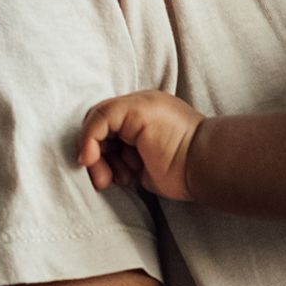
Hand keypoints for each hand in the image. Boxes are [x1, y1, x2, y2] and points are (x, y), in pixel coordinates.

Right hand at [77, 91, 203, 201]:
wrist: (199, 165)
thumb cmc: (173, 134)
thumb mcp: (137, 110)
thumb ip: (104, 116)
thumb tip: (86, 151)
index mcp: (134, 106)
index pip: (97, 118)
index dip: (89, 137)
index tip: (89, 159)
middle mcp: (132, 125)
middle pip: (96, 139)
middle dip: (95, 157)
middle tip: (103, 176)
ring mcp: (135, 147)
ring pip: (103, 156)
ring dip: (105, 168)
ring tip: (121, 177)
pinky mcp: (139, 168)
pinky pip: (113, 170)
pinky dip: (115, 175)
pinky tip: (130, 178)